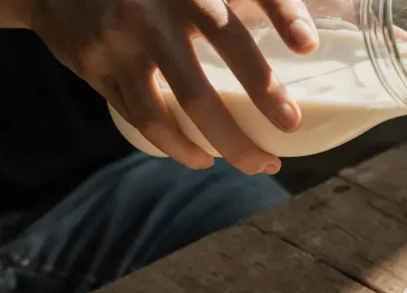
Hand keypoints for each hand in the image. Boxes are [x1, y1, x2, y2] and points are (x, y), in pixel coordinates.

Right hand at [30, 0, 320, 174]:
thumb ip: (249, 0)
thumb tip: (311, 37)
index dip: (283, 13)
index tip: (308, 46)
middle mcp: (155, 6)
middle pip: (212, 70)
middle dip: (256, 107)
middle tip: (286, 134)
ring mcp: (122, 38)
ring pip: (174, 109)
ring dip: (220, 145)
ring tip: (255, 163)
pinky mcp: (96, 64)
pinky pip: (141, 117)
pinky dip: (174, 145)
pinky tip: (201, 156)